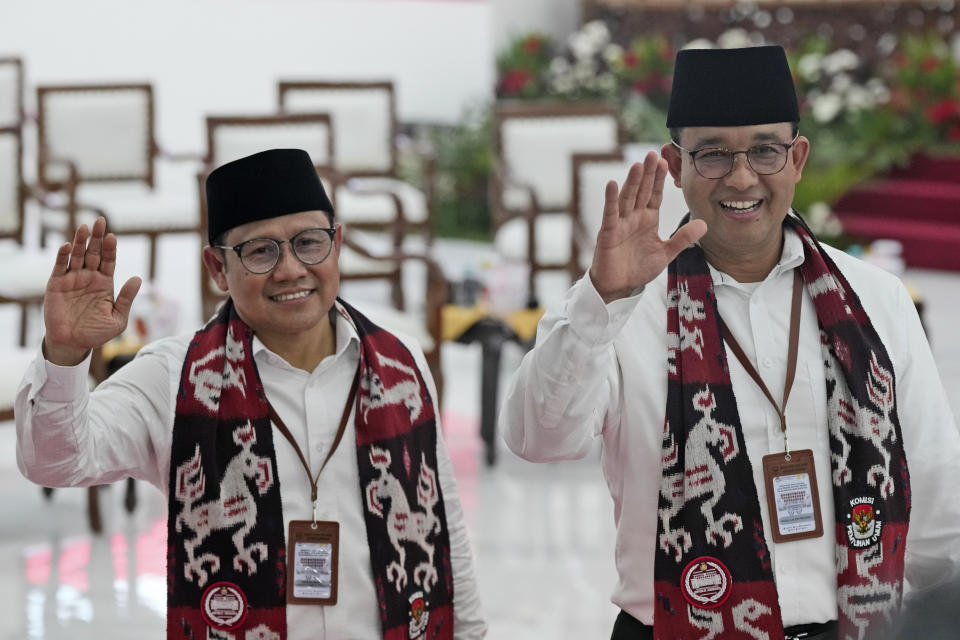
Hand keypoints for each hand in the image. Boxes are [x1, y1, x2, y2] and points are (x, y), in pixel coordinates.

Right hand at [42, 217, 141, 365]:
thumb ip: (126, 298)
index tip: (113, 236)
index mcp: (105, 283)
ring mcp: (72, 280)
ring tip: (84, 227)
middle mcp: (88, 278)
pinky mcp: (56, 285)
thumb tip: (138, 278)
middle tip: (100, 221)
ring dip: (80, 241)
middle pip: (93, 253)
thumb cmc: (97, 333)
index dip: (110, 249)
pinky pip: (60, 267)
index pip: (109, 261)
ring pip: (77, 256)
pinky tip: (68, 246)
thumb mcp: (118, 318)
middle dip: (97, 238)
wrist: (73, 344)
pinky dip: (63, 256)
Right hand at [589, 152, 706, 302]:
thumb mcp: (665, 254)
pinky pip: (610, 214)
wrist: (619, 287)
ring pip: (628, 198)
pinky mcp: (609, 233)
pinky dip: (610, 199)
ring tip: (639, 164)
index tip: (666, 161)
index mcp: (648, 219)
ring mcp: (620, 223)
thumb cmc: (638, 269)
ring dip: (633, 181)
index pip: (655, 195)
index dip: (660, 179)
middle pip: (642, 191)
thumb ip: (683, 239)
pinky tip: (612, 184)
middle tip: (654, 154)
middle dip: (648, 173)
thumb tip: (704, 224)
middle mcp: (634, 217)